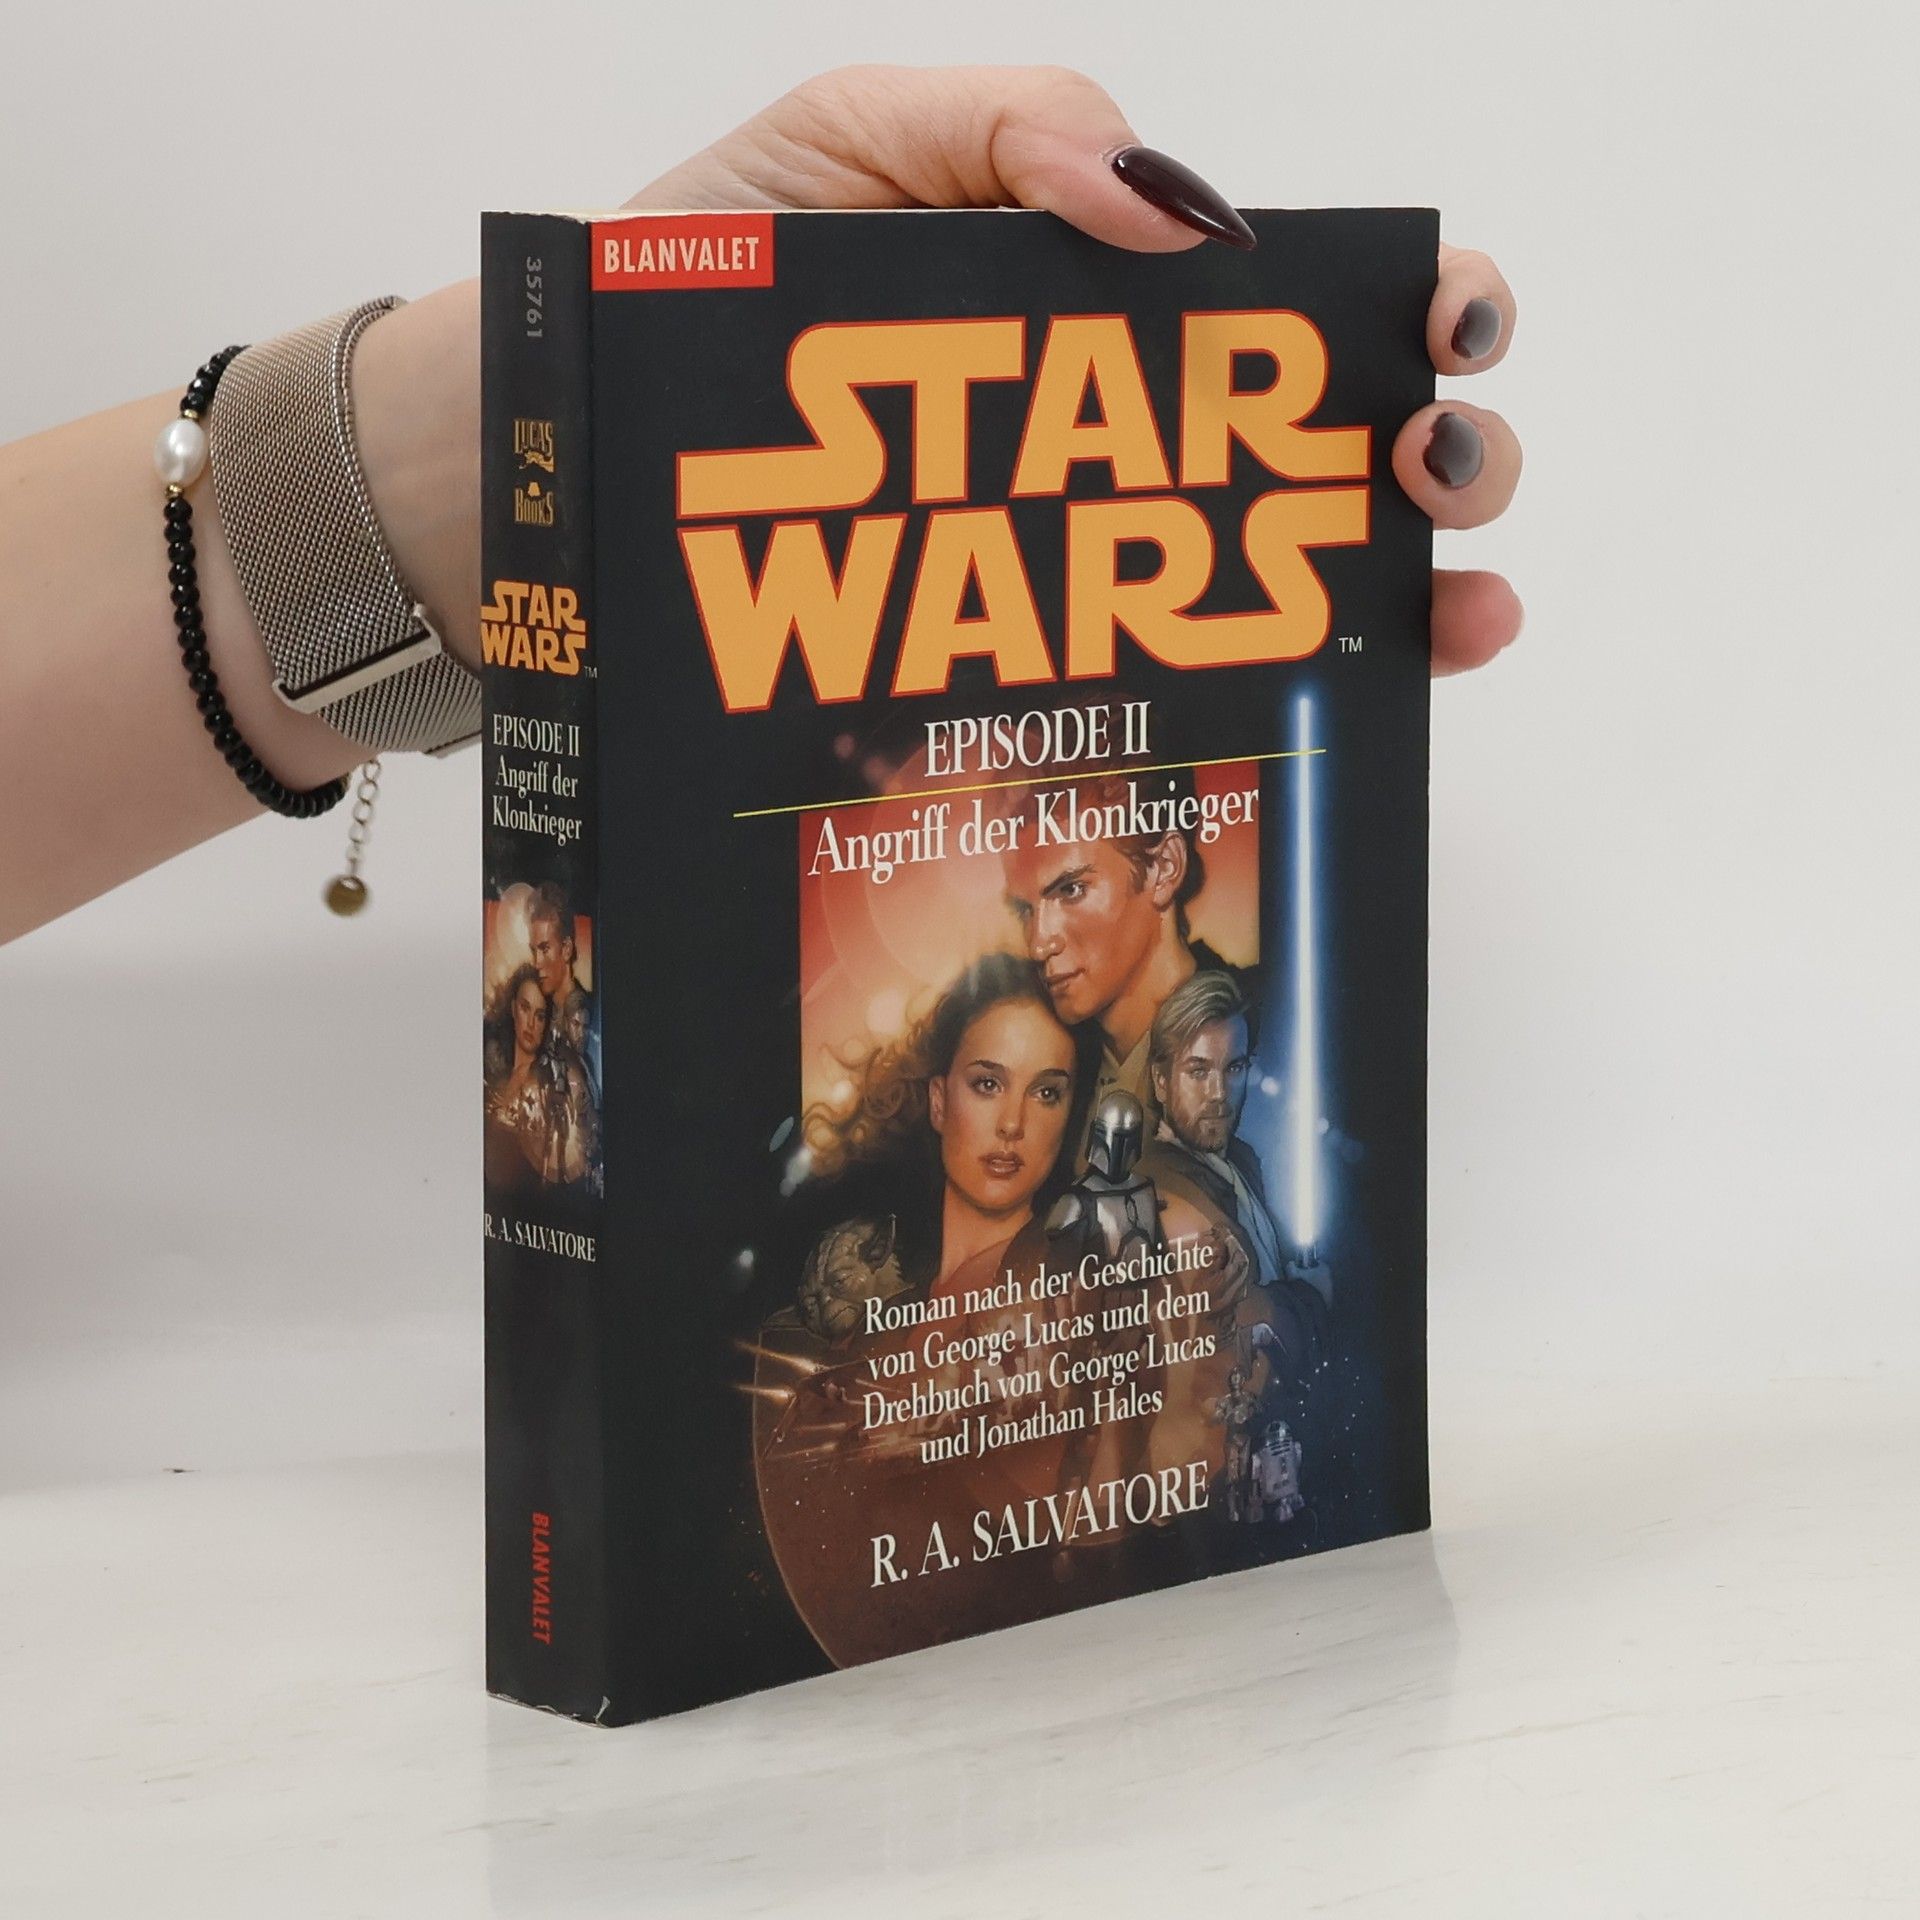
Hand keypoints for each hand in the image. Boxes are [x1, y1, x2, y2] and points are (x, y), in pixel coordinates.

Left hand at [629, 64, 1522, 675]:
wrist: (560, 450)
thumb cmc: (689, 284)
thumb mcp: (842, 143)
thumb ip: (1008, 129)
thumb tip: (1178, 217)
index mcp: (1093, 301)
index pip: (1286, 308)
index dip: (1403, 305)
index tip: (1442, 325)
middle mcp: (1109, 439)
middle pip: (1321, 450)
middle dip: (1430, 448)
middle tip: (1427, 463)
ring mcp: (1072, 563)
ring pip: (1282, 583)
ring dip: (1401, 589)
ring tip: (1448, 594)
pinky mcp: (1018, 666)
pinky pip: (1174, 684)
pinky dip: (1288, 691)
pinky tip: (1359, 693)